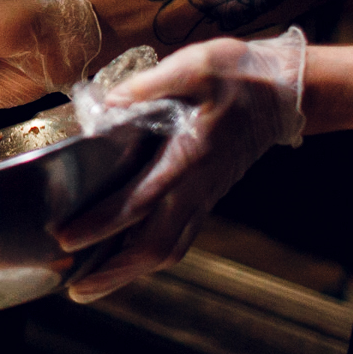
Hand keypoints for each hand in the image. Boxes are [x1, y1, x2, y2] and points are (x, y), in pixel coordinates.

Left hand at [52, 27, 305, 302]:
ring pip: (169, 248)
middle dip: (113, 269)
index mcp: (190, 157)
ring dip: (129, 271)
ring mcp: (206, 196)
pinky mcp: (208, 195)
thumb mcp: (194, 66)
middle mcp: (198, 187)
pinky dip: (149, 255)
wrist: (285, 92)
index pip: (140, 201)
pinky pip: (179, 237)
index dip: (102, 223)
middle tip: (74, 287)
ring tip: (91, 284)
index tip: (67, 237)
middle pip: (155, 244)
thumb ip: (147, 86)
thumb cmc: (239, 75)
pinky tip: (124, 258)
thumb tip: (108, 104)